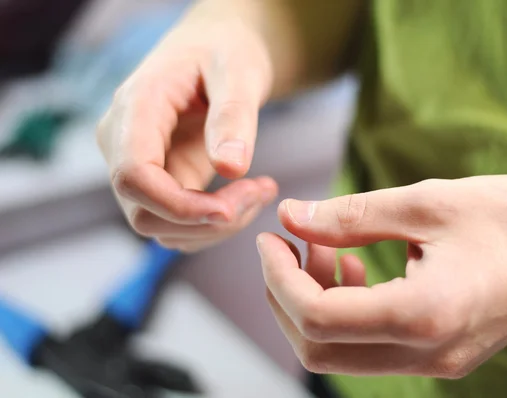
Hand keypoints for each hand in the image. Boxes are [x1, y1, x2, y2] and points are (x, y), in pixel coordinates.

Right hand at [96, 7, 276, 251]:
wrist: (215, 49)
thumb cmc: (224, 50)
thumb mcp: (238, 70)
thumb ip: (232, 116)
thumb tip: (231, 167)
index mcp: (135, 108)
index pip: (133, 175)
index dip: (178, 206)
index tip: (230, 209)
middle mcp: (123, 142)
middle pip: (144, 212)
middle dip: (206, 220)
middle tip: (260, 194)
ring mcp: (137, 165)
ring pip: (160, 226)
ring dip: (214, 228)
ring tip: (260, 193)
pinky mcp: (158, 181)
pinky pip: (177, 224)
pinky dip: (214, 225)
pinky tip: (248, 197)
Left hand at [257, 175, 506, 377]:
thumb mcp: (426, 203)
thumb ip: (349, 215)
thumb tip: (291, 216)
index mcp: (425, 316)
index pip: (316, 317)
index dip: (278, 277)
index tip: (269, 238)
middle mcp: (428, 354)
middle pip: (317, 348)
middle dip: (286, 294)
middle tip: (289, 243)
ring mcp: (436, 361)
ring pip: (339, 352)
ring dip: (313, 301)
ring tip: (325, 248)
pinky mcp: (441, 353)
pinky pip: (369, 346)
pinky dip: (344, 310)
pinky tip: (354, 266)